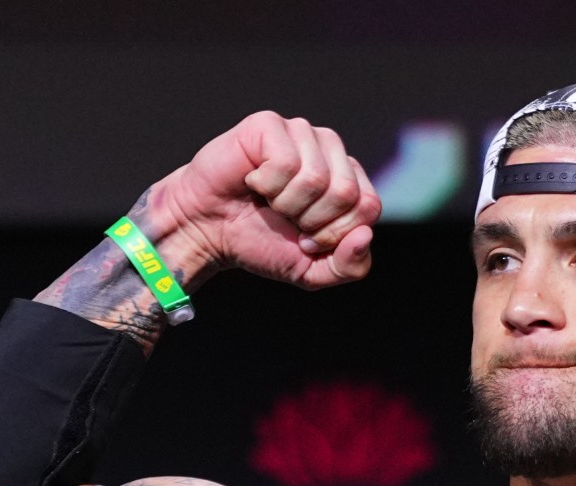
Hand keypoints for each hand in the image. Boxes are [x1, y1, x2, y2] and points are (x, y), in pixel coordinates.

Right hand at [143, 111, 381, 290]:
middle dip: (312, 221)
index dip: (335, 233)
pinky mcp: (270, 124)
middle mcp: (329, 149)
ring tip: (268, 199)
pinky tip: (253, 180)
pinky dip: (267, 184)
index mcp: (348, 178)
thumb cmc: (261, 242)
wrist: (208, 230)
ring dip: (286, 204)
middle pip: (346, 193)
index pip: (368, 206)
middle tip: (285, 218)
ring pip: (317, 178)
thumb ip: (350, 266)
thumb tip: (365, 236)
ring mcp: (301, 132)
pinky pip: (286, 162)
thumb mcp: (312, 271)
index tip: (306, 237)